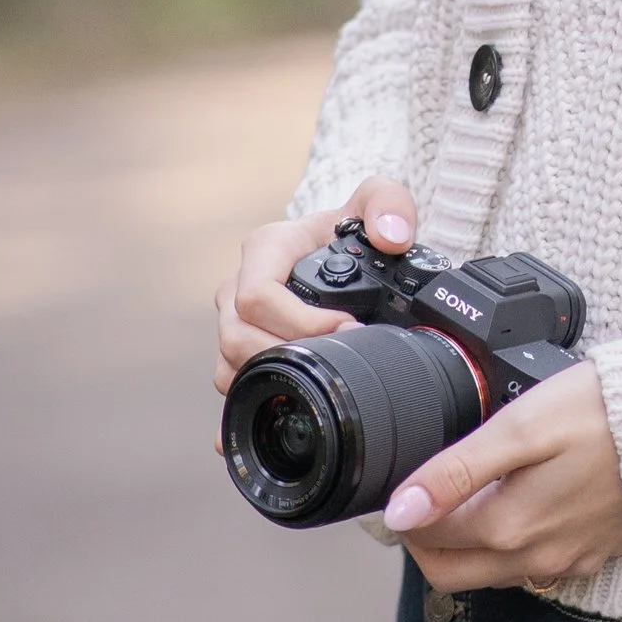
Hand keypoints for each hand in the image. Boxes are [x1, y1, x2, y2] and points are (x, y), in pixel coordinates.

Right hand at [213, 174, 416, 403]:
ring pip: (231, 363)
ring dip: (273, 379)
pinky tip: (266, 422)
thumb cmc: (350, 226)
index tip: (347, 327)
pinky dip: (246, 403)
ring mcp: (233, 321)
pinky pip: (230, 383)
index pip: (258, 295)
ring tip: (321, 381)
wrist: (337, 249)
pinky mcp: (237, 350)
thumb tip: (391, 237)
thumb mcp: (378, 199)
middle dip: (290, 356)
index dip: (301, 322)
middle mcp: (237, 286)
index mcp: (264, 249)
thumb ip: (389, 204)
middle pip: (239, 336)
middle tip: (343, 360)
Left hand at [386, 359, 621, 593]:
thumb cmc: (600, 415)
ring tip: (472, 492)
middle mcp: (533, 559)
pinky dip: (512, 544)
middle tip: (425, 496)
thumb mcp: (518, 429)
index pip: (425, 538)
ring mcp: (566, 562)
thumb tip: (400, 510)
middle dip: (425, 540)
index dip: (405, 510)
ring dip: (468, 544)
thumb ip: (454, 473)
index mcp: (508, 528)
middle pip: (450, 573)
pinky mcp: (592, 556)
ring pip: (490, 573)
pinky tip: (522, 502)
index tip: (405, 484)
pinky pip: (534, 566)